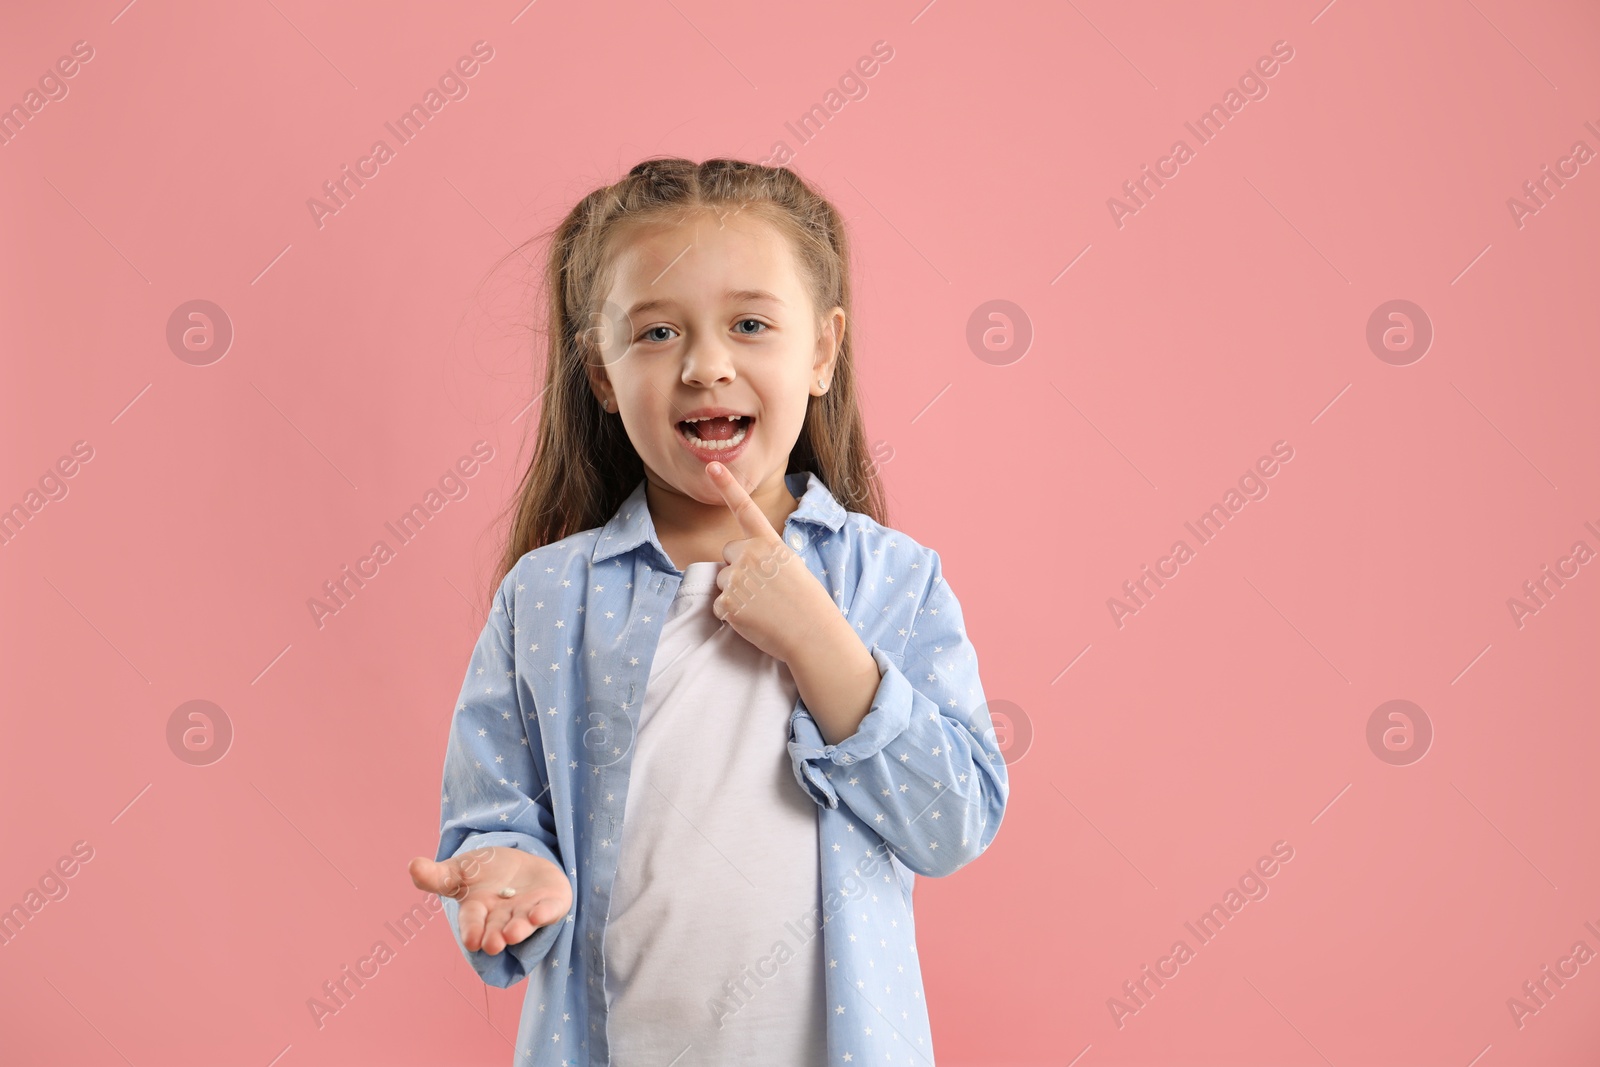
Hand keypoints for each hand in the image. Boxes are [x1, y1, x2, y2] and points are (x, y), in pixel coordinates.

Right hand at [408, 846, 570, 954]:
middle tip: (494, 944)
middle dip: (495, 937)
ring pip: (524, 923)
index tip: (472, 940)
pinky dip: (546, 913)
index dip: (473, 931)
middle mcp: (503, 917)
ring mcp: (529, 910)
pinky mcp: (552, 902)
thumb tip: (412, 866)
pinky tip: (540, 915)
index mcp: (479, 912)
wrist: (519, 862)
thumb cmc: (484, 873)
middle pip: (498, 929)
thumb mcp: (459, 871)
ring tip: (512, 934)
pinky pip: (551, 910)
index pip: (473, 923)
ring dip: (519, 929)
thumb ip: (436, 875)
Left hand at [704, 461, 846, 664]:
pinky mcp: (727, 603)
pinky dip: (733, 614)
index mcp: (770, 544)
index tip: (711, 466)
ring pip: (722, 580)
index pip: (745, 509)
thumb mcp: (792, 567)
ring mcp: (736, 579)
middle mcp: (750, 555)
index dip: (727, 486)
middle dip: (738, 568)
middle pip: (728, 553)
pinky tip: (754, 619)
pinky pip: (720, 605)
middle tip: (763, 588)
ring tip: (762, 606)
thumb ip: (763, 557)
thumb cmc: (807, 604)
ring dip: (736, 593)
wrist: (813, 634)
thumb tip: (736, 564)